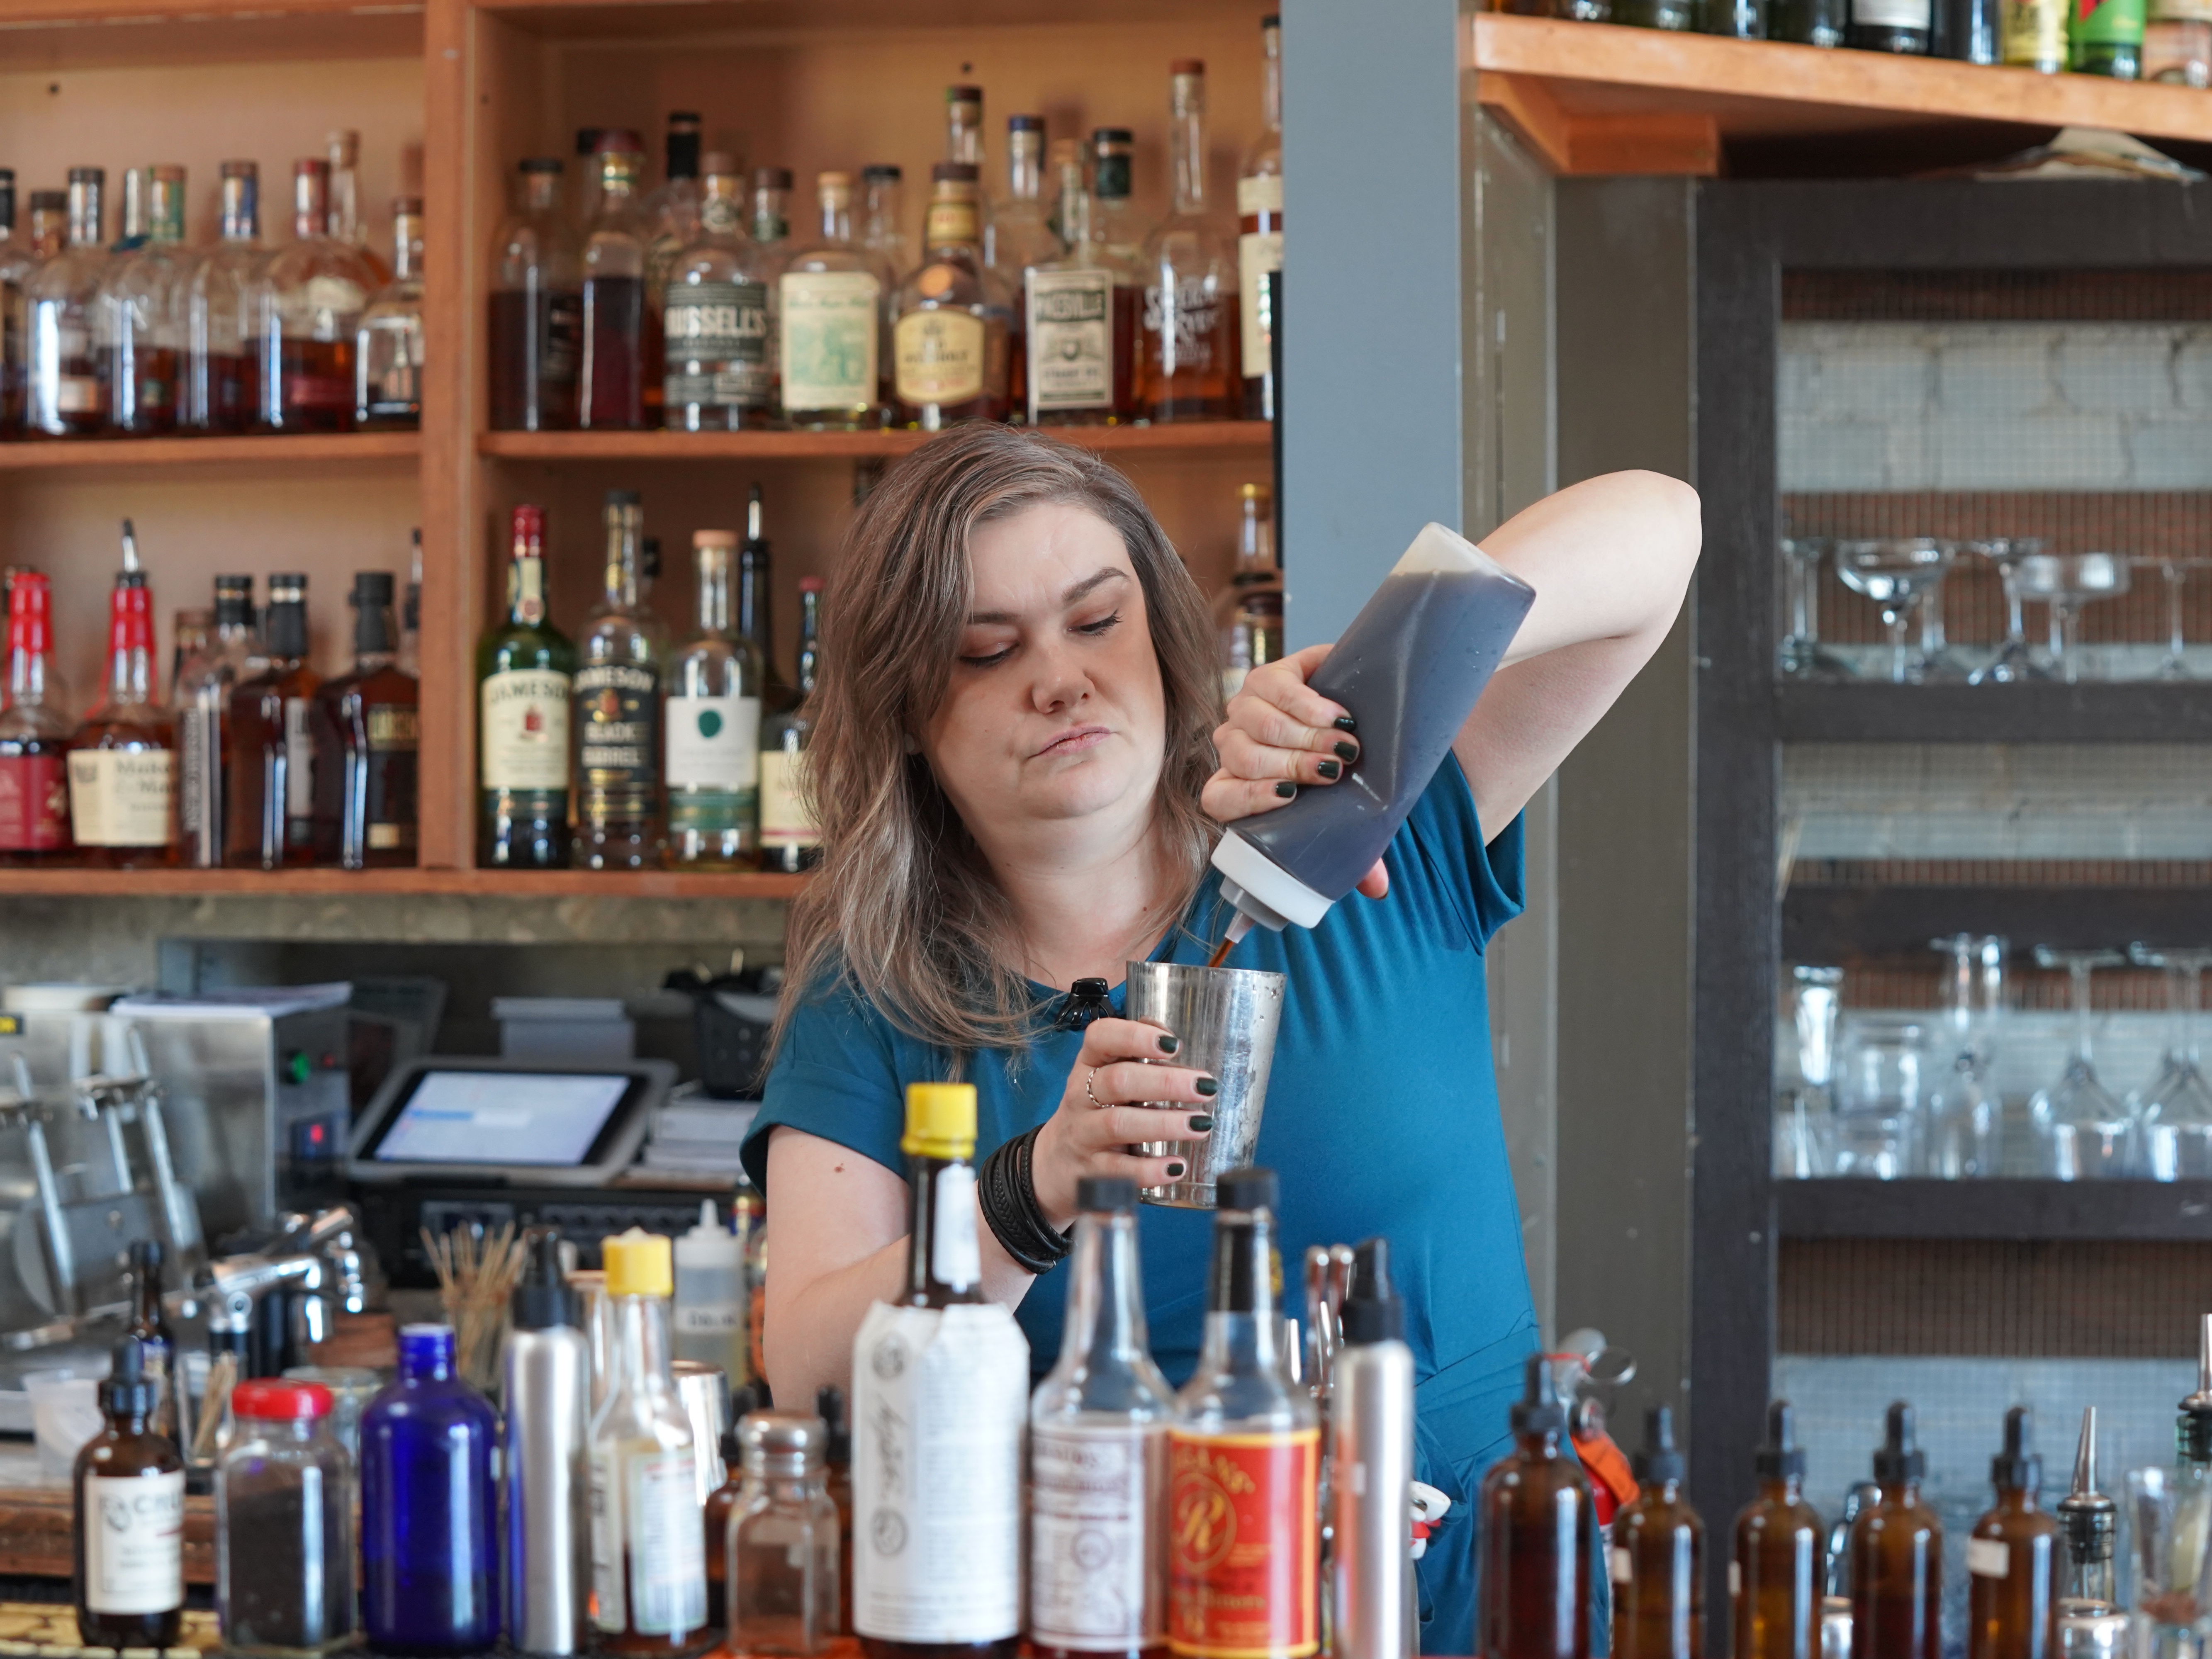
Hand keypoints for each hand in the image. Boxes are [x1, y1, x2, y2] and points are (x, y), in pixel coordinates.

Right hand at [1030, 1018, 1216, 1228]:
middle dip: (1166, 1082)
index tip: (1172, 1044)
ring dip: (1163, 1124)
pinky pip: (1118, 1170)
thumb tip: (1173, 1037)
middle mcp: (1080, 1096)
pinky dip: (1149, 1170)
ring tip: (1201, 1125)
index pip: (1100, 1037)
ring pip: (1118, 1124)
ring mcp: (1083, 1135)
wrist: (1054, 1166)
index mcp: (1088, 1065)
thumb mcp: (1105, 1077)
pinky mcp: (1089, 1172)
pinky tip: (1176, 1167)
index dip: (1135, 1037)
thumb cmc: (1094, 1112)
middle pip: (1118, 1081)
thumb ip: (1135, 1055)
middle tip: (1205, 1087)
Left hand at [1201, 643, 1388, 899]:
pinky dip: (1307, 703)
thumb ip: (1355, 847)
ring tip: (1344, 744)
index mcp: (1241, 785)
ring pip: (1257, 724)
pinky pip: (1274, 686)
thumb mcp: (1348, 807)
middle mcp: (1235, 746)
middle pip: (1244, 757)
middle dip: (1292, 764)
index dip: (1247, 799)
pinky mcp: (1269, 675)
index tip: (1288, 797)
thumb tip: (1378, 889)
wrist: (1355, 707)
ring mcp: (1246, 708)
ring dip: (1303, 736)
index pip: (1219, 798)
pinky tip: (1336, 715)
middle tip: (1336, 769)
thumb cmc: (1342, 769)